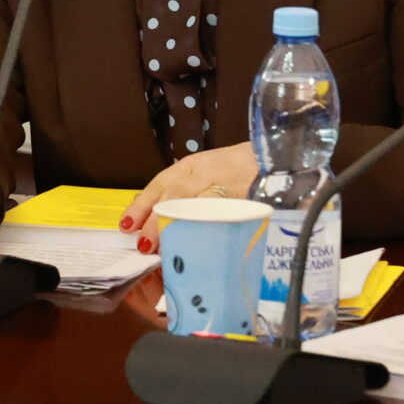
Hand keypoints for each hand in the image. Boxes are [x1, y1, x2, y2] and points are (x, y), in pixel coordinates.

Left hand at [118, 143, 260, 247]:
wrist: (276, 154)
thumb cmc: (235, 171)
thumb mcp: (204, 176)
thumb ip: (180, 195)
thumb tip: (151, 220)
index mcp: (192, 166)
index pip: (160, 185)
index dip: (142, 206)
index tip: (127, 225)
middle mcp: (208, 172)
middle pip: (177, 196)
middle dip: (158, 220)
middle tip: (145, 244)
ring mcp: (231, 184)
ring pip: (202, 206)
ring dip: (183, 228)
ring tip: (169, 249)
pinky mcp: (252, 197)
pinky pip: (232, 214)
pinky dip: (216, 229)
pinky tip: (205, 245)